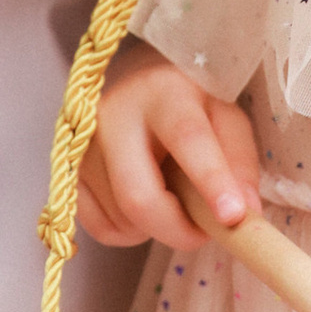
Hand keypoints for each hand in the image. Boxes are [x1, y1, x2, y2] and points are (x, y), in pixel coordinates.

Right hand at [79, 45, 262, 250]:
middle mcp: (112, 112)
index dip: (211, 180)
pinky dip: (129, 232)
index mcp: (164, 90)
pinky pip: (99, 227)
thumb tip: (244, 215)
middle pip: (138, 195)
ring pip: (121, 217)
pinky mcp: (66, 168)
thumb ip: (240, 162)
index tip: (233, 217)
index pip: (187, 137)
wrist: (137, 78)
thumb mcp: (226, 115)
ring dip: (157, 228)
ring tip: (173, 200)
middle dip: (176, 229)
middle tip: (203, 232)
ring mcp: (81, 143)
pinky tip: (144, 206)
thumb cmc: (189, 100)